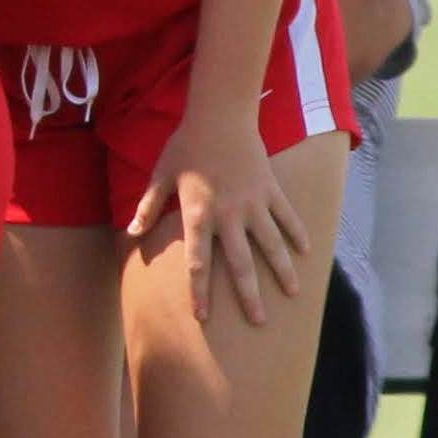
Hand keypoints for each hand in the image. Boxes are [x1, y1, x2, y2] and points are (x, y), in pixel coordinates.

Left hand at [127, 110, 304, 326]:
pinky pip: (288, 217)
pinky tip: (307, 253)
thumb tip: (131, 231)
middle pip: (240, 263)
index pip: (197, 262)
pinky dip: (297, 234)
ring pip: (272, 244)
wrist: (220, 116)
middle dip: (249, 295)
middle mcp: (228, 215)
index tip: (202, 317)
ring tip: (293, 294)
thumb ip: (148, 206)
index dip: (199, 291)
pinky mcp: (272, 190)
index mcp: (198, 215)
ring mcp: (254, 204)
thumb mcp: (160, 175)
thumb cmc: (185, 146)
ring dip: (283, 270)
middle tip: (258, 321)